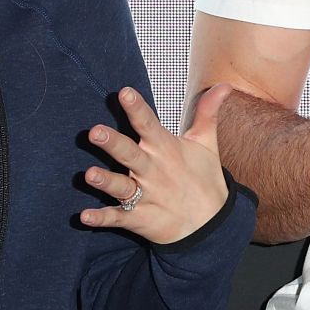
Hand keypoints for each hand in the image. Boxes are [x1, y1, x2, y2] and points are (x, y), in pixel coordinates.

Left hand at [82, 85, 231, 244]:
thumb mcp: (207, 143)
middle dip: (113, 144)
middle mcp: (153, 171)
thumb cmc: (204, 178)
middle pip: (130, 154)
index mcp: (165, 149)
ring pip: (122, 187)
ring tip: (88, 175)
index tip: (124, 92)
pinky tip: (84, 216)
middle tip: (94, 132)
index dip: (137, 108)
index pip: (149, 124)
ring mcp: (146, 196)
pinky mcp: (140, 219)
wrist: (211, 225)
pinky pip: (118, 218)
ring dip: (106, 182)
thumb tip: (224, 84)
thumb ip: (207, 112)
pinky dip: (102, 218)